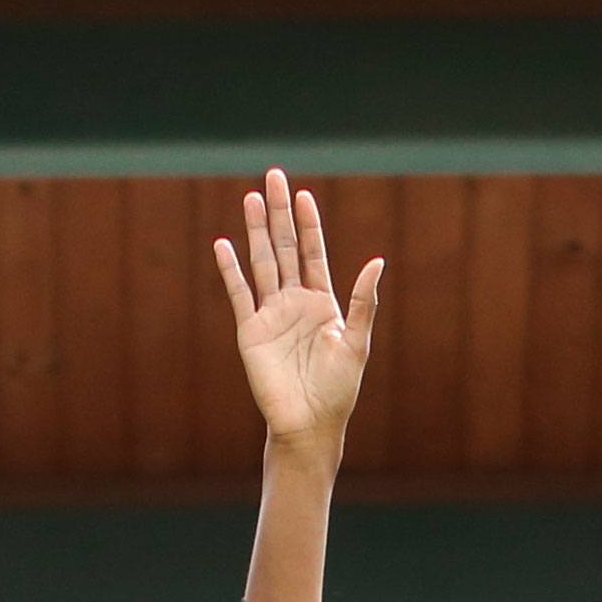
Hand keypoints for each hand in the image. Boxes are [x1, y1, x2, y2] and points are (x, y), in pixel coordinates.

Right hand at [214, 168, 382, 452]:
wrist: (310, 425)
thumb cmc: (338, 391)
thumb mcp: (356, 343)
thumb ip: (364, 302)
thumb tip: (377, 261)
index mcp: (322, 303)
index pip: (313, 253)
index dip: (309, 224)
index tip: (303, 195)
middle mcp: (294, 303)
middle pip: (286, 248)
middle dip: (280, 213)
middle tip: (273, 176)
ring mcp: (271, 315)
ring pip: (263, 263)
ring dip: (256, 231)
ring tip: (250, 198)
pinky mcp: (251, 332)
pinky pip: (239, 294)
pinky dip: (231, 270)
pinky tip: (225, 245)